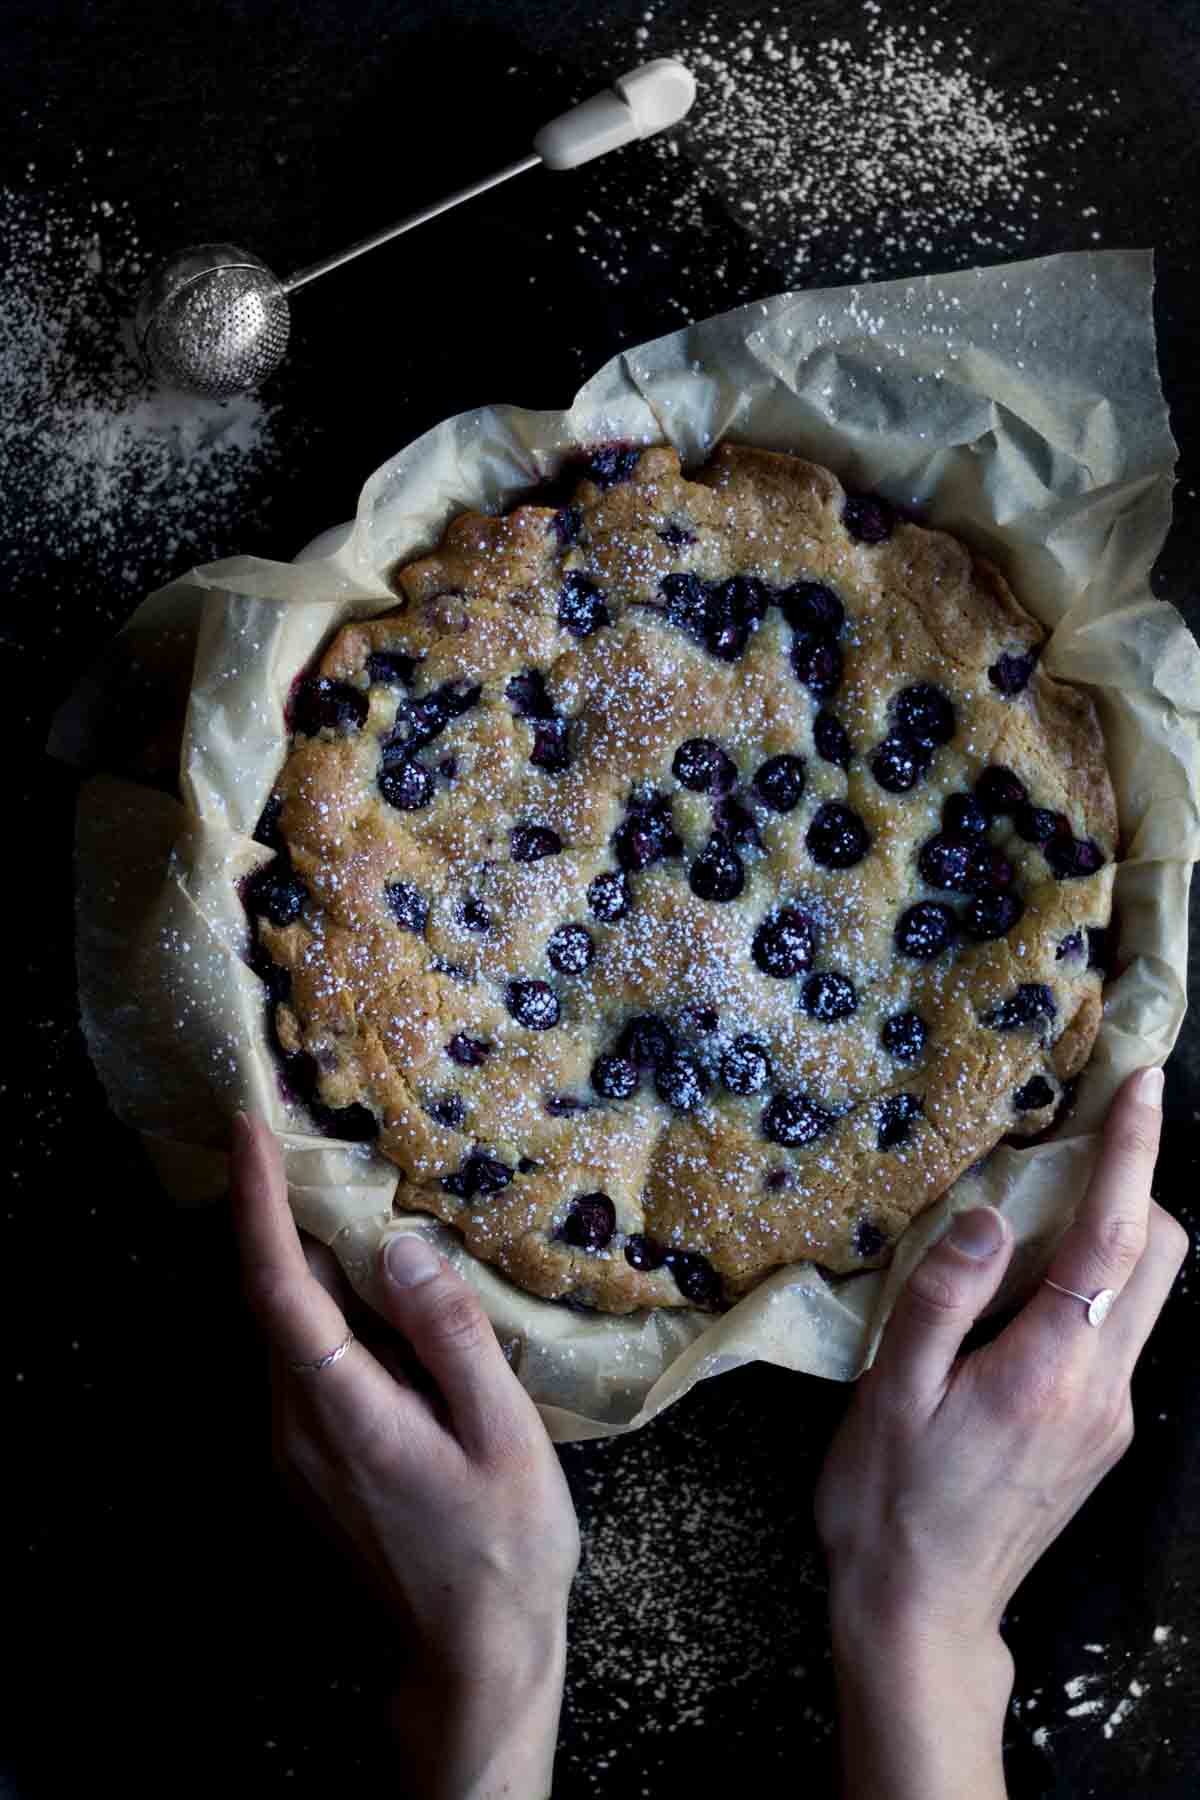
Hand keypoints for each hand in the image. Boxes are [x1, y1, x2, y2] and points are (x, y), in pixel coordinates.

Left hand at [229, 1113, 578, 1799]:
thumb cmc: (503, 1547)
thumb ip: (448, 1334)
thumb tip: (397, 1246)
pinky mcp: (311, 1464)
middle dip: (274, 1213)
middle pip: (267, 1299)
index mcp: (339, 1411)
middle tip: (300, 1135)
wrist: (473, 1660)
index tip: (251, 1126)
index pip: (273, 1286)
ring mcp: (295, 1451)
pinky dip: (319, 1306)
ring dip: (298, 1259)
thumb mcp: (500, 1434)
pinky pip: (302, 1362)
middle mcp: (294, 1427)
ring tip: (337, 1192)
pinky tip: (366, 1287)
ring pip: (283, 1330)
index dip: (258, 1200)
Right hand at [813, 1066, 1187, 1799]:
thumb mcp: (889, 1393)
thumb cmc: (889, 1503)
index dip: (1132, 1154)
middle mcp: (1103, 1391)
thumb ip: (942, 1297)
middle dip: (1136, 1188)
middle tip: (1073, 1145)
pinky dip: (1088, 1290)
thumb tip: (991, 1215)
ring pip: (1146, 1296)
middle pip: (1161, 1259)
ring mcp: (1111, 1417)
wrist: (921, 1616)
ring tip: (1031, 1216)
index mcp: (1051, 1371)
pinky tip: (1018, 1298)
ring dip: (1111, 1238)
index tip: (1142, 1084)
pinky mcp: (1100, 1434)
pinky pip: (1115, 1334)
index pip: (1115, 1240)